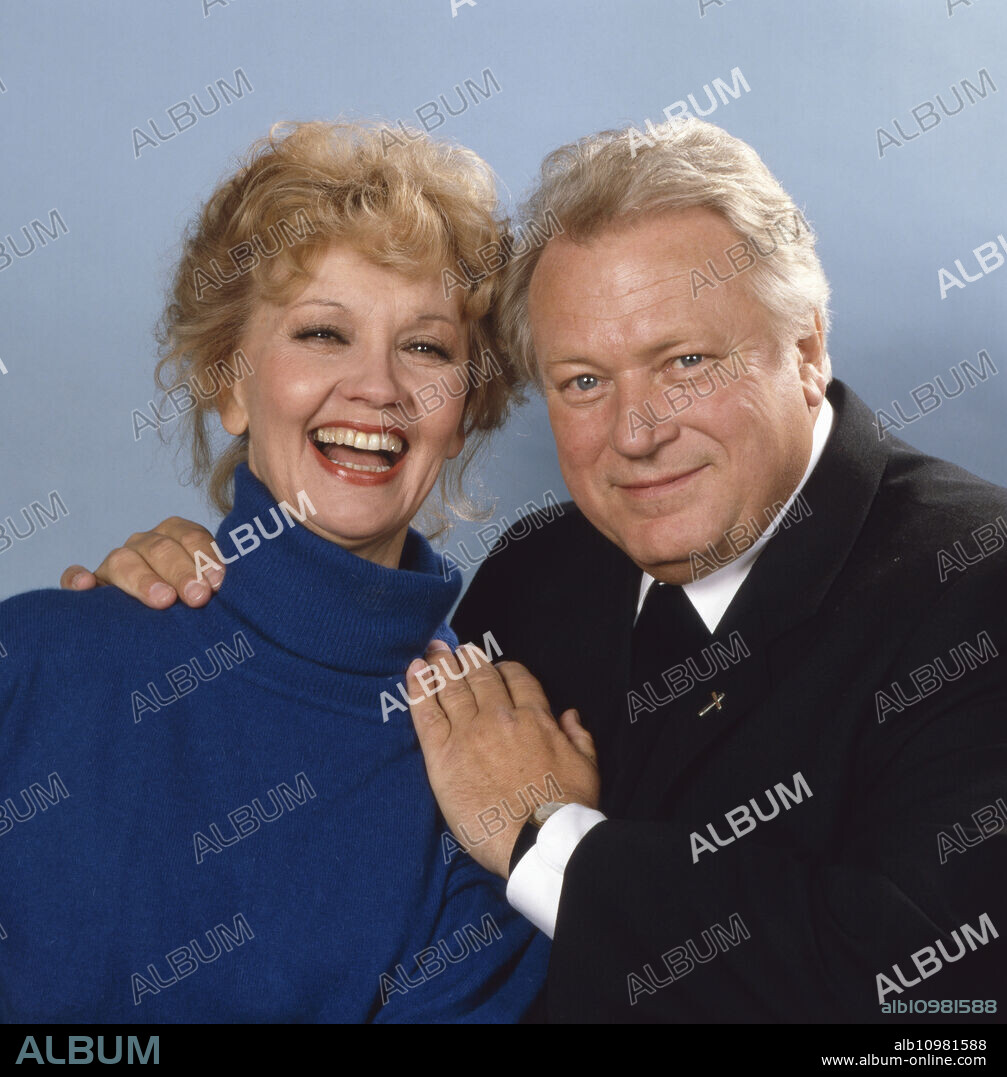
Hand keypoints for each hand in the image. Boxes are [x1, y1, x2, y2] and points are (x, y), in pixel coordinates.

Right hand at [59, 517, 218, 608]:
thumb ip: (219, 579)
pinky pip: (75, 577)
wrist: (164, 625)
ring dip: (143, 579)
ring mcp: (115, 564)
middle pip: (160, 549)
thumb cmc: (196, 602)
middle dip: (181, 572)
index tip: (220, 582)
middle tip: (199, 597)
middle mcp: (144, 545)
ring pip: (123, 561)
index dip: (205, 556)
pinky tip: (87, 586)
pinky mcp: (90, 586)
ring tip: (163, 600)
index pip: (190, 536)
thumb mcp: (210, 586)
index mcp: (175, 536)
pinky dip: (77, 579)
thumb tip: (234, 585)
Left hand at [407, 642, 599, 877]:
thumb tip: (570, 714)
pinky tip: (414, 670)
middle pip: (480, 677)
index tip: (496, 666)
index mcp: (535, 718)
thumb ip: (579, 736)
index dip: (504, 668)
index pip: (517, 678)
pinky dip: (419, 687)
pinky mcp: (443, 756)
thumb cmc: (565, 809)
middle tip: (457, 648)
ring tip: (434, 650)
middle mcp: (500, 717)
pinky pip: (426, 713)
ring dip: (442, 664)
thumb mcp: (587, 767)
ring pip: (452, 688)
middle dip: (468, 658)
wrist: (537, 841)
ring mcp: (469, 734)